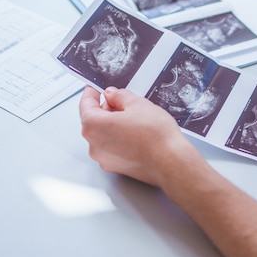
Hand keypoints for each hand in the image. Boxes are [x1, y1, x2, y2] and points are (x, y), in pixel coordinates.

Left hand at [78, 86, 192, 185]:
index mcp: (94, 126)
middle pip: (94, 121)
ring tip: (136, 120)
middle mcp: (94, 145)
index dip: (91, 93)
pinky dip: (121, 140)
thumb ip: (120, 96)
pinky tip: (138, 135)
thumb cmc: (156, 137)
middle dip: (107, 110)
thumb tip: (113, 95)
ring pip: (104, 136)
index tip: (95, 89)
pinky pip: (113, 148)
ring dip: (115, 126)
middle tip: (123, 102)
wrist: (171, 161)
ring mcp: (105, 159)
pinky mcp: (117, 168)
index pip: (86, 104)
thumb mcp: (138, 104)